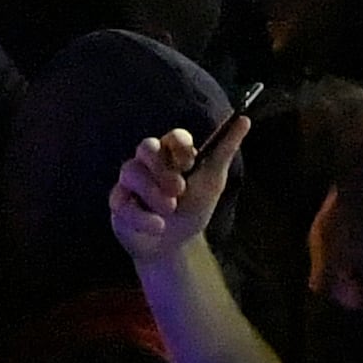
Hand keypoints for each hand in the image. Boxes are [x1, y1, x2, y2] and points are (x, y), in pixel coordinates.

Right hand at [107, 115, 248, 265]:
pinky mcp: (118, 202)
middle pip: (145, 146)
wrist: (177, 243)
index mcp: (173, 153)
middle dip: (161, 167)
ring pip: (130, 170)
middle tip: (178, 188)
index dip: (180, 145)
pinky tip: (158, 226)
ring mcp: (131, 181)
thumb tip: (244, 119)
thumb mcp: (213, 179)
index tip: (191, 162)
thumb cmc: (194, 206)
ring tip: (170, 208)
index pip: (173, 136)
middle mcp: (149, 162)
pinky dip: (142, 216)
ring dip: (152, 191)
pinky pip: (121, 202)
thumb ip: (225, 149)